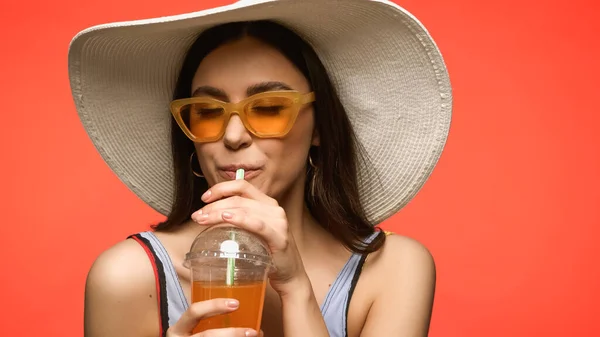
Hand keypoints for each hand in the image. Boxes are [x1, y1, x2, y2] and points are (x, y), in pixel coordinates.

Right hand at [166, 298, 261, 336]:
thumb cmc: (193, 336)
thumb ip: (210, 320)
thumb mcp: (194, 328)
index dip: (214, 305)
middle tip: (252, 331)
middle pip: (209, 335)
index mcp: (179, 329)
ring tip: (254, 336)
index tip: (236, 303)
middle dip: (232, 333)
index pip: (194, 312)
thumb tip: (246, 317)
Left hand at [191, 179, 309, 294]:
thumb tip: (210, 214)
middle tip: (197, 216)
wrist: (288, 274)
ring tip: (204, 220)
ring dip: (219, 212)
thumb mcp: (252, 231)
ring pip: (243, 209)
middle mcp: (273, 208)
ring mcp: (278, 221)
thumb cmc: (267, 253)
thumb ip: (239, 220)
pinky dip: (241, 219)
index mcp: (266, 203)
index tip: (204, 198)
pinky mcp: (279, 237)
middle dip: (214, 205)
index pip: (242, 186)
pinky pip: (257, 224)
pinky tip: (227, 218)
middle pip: (238, 198)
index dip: (221, 188)